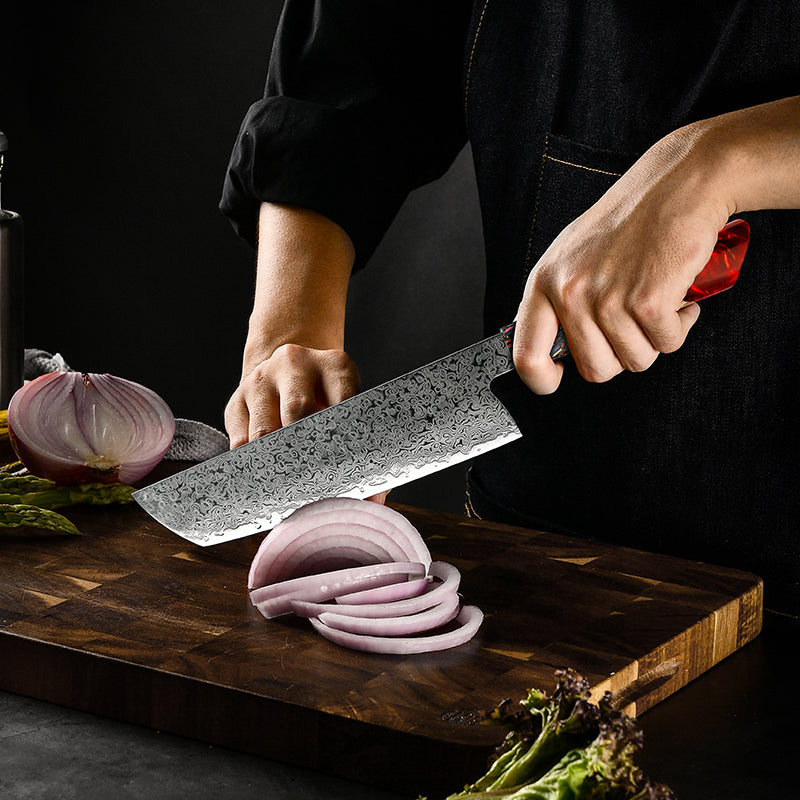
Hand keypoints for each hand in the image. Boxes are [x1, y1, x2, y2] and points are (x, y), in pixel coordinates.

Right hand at [223, 344, 389, 504]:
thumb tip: (373, 503)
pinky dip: (250, 463)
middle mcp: (296, 363)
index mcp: (335, 365)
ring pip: (265, 430)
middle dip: (305, 452)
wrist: (287, 369)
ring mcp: (262, 379)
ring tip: (288, 490)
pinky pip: (239, 439)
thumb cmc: (327, 400)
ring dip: (275, 462)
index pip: (343, 402)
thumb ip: (364, 449)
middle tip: (316, 486)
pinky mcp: (236, 399)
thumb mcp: (348, 407)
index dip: (343, 439)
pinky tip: (263, 478)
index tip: (346, 473)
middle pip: (298, 411)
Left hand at [513, 124, 730, 393]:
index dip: (541, 380)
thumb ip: (558, 301)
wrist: (678, 184)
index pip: (525, 355)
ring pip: (634, 361)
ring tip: (656, 303)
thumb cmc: (628, 220)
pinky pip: (666, 344)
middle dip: (621, 356)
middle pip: (594, 370)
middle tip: (633, 325)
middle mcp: (569, 293)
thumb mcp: (572, 256)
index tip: (557, 380)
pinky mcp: (647, 300)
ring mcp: (607, 298)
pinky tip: (678, 298)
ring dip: (653, 339)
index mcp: (544, 283)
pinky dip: (678, 327)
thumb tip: (553, 350)